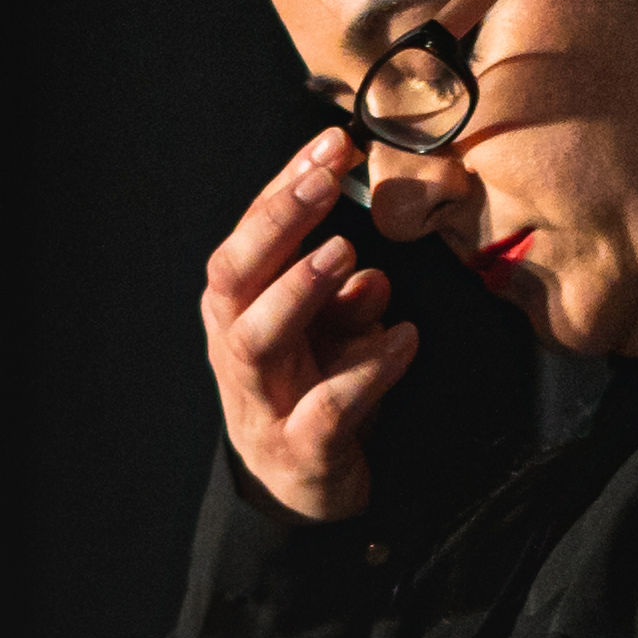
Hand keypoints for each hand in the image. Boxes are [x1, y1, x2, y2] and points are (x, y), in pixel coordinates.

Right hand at [202, 126, 417, 521]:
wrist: (299, 493)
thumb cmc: (309, 394)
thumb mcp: (325, 335)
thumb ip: (339, 297)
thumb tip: (368, 269)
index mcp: (237, 313)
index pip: (248, 237)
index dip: (284, 188)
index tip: (332, 144)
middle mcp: (235, 352)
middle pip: (233, 277)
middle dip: (278, 223)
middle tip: (328, 180)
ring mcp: (261, 404)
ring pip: (257, 340)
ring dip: (298, 290)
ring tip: (347, 252)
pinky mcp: (300, 452)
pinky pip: (325, 409)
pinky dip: (365, 371)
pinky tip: (404, 338)